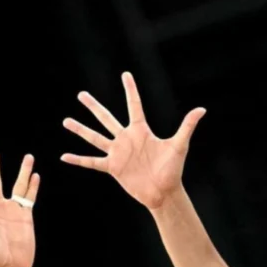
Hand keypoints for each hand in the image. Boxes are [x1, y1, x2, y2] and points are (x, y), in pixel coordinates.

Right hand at [62, 72, 205, 210]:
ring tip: (66, 120)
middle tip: (81, 94)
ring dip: (81, 130)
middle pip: (107, 118)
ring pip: (95, 137)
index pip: (134, 105)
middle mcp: (126, 139)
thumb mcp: (179, 145)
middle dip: (94, 106)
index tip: (125, 74)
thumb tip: (202, 109)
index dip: (130, 90)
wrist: (164, 192)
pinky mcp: (112, 168)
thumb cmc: (173, 169)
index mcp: (141, 131)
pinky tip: (64, 156)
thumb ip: (187, 126)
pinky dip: (78, 159)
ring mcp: (117, 153)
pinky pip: (92, 162)